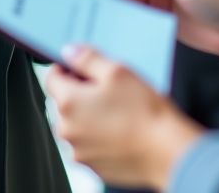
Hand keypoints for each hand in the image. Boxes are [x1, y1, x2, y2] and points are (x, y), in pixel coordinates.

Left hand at [46, 45, 202, 189]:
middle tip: (108, 88)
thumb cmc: (144, 112)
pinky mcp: (94, 167)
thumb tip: (69, 52)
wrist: (167, 152)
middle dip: (80, 92)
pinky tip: (121, 127)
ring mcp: (80, 152)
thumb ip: (87, 58)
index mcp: (68, 104)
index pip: (51, 77)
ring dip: (89, 114)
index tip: (82, 67)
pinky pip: (89, 143)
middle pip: (63, 102)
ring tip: (118, 109)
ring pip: (76, 123)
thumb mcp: (117, 71)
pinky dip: (99, 134)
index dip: (67, 68)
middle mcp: (68, 131)